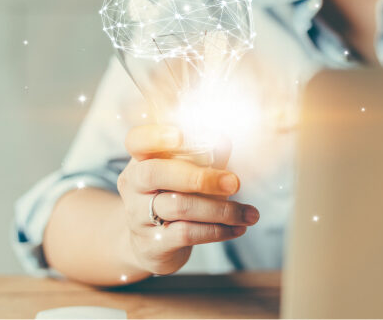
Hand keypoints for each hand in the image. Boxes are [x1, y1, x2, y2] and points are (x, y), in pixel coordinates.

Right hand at [117, 124, 259, 274]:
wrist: (148, 245)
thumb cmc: (172, 198)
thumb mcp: (182, 174)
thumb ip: (203, 156)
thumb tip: (223, 139)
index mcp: (140, 160)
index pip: (137, 140)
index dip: (155, 135)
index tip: (181, 136)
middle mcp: (133, 186)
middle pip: (154, 173)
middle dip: (198, 177)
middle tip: (234, 183)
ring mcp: (138, 216)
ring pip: (179, 206)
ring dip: (220, 209)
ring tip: (249, 213)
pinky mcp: (152, 243)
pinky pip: (186, 233)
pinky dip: (217, 230)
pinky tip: (237, 229)